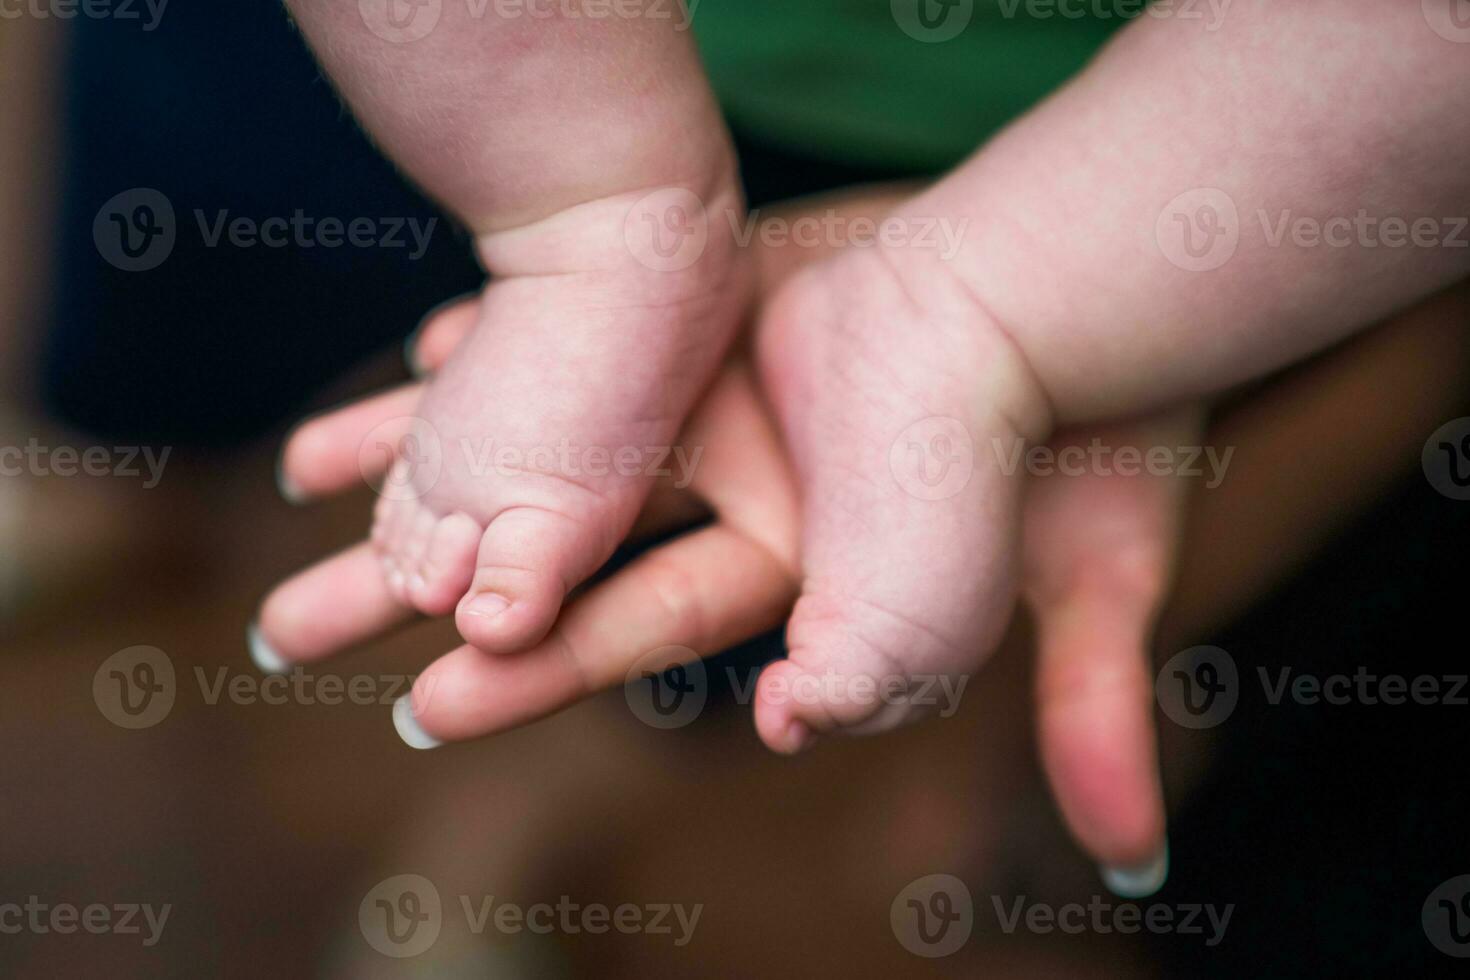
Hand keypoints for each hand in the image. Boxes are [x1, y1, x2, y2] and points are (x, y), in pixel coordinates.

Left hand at [257, 188, 1192, 888]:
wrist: (1106, 281)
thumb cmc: (1110, 437)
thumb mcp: (1099, 583)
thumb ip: (1085, 711)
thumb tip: (1129, 857)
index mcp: (802, 571)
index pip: (647, 627)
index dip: (543, 664)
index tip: (431, 704)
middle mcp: (741, 492)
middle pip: (563, 547)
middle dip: (436, 588)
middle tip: (302, 629)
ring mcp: (718, 394)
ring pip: (548, 434)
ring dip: (434, 457)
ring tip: (307, 485)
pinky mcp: (712, 307)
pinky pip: (584, 327)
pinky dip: (504, 338)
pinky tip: (412, 359)